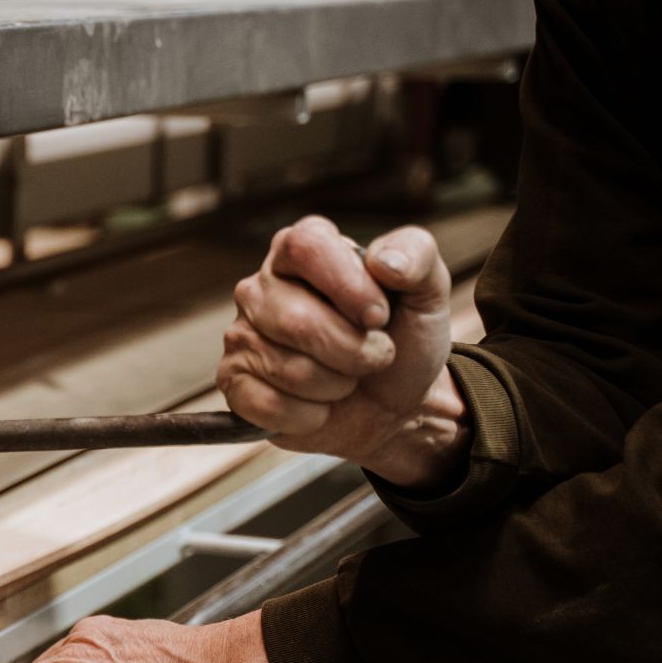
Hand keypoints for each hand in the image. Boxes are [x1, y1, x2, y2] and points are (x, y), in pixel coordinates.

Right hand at [219, 216, 469, 490]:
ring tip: (346, 378)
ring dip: (337, 385)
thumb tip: (383, 262)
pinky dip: (310, 415)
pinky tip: (319, 405)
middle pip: (296, 320)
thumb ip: (417, 256)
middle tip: (373, 355)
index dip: (347, 286)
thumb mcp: (427, 292)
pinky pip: (269, 404)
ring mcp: (240, 336)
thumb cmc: (402, 340)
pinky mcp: (233, 383)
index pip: (306, 247)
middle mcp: (260, 287)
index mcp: (301, 251)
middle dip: (352, 351)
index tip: (379, 317)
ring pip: (287, 369)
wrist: (394, 405)